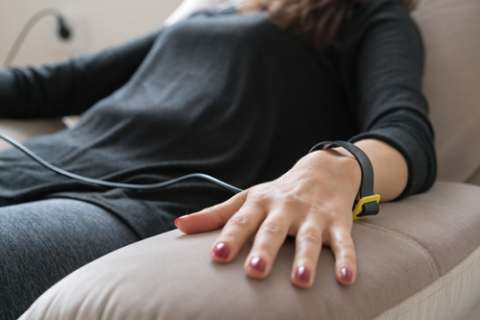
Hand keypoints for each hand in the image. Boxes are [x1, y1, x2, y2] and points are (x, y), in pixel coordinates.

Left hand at [175, 148, 361, 287]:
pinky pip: (343, 242)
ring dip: (306, 258)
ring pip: (309, 238)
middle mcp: (286, 208)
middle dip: (264, 249)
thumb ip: (216, 214)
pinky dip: (347, 259)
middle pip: (273, 230)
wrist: (324, 170)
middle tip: (255, 271)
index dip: (229, 237)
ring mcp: (313, 216)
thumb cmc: (278, 192)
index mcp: (261, 203)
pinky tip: (347, 279)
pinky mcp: (338, 222)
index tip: (216, 256)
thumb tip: (178, 225)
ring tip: (300, 281)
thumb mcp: (247, 198)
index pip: (242, 221)